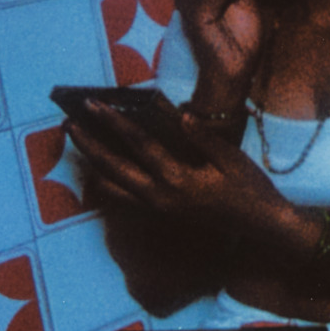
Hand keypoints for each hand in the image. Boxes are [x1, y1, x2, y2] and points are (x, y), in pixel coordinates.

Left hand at [66, 101, 284, 238]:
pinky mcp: (161, 211)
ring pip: (113, 186)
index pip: (139, 145)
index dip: (115, 122)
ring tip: (78, 144)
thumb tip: (179, 115)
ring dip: (93, 164)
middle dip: (90, 144)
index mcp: (179, 179)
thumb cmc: (250, 190)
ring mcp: (158, 206)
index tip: (94, 105)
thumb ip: (203, 138)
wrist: (260, 225)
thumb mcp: (232, 160)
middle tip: (69, 123)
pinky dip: (107, 183)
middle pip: (114, 168)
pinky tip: (99, 170)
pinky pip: (124, 198)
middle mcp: (161, 195)